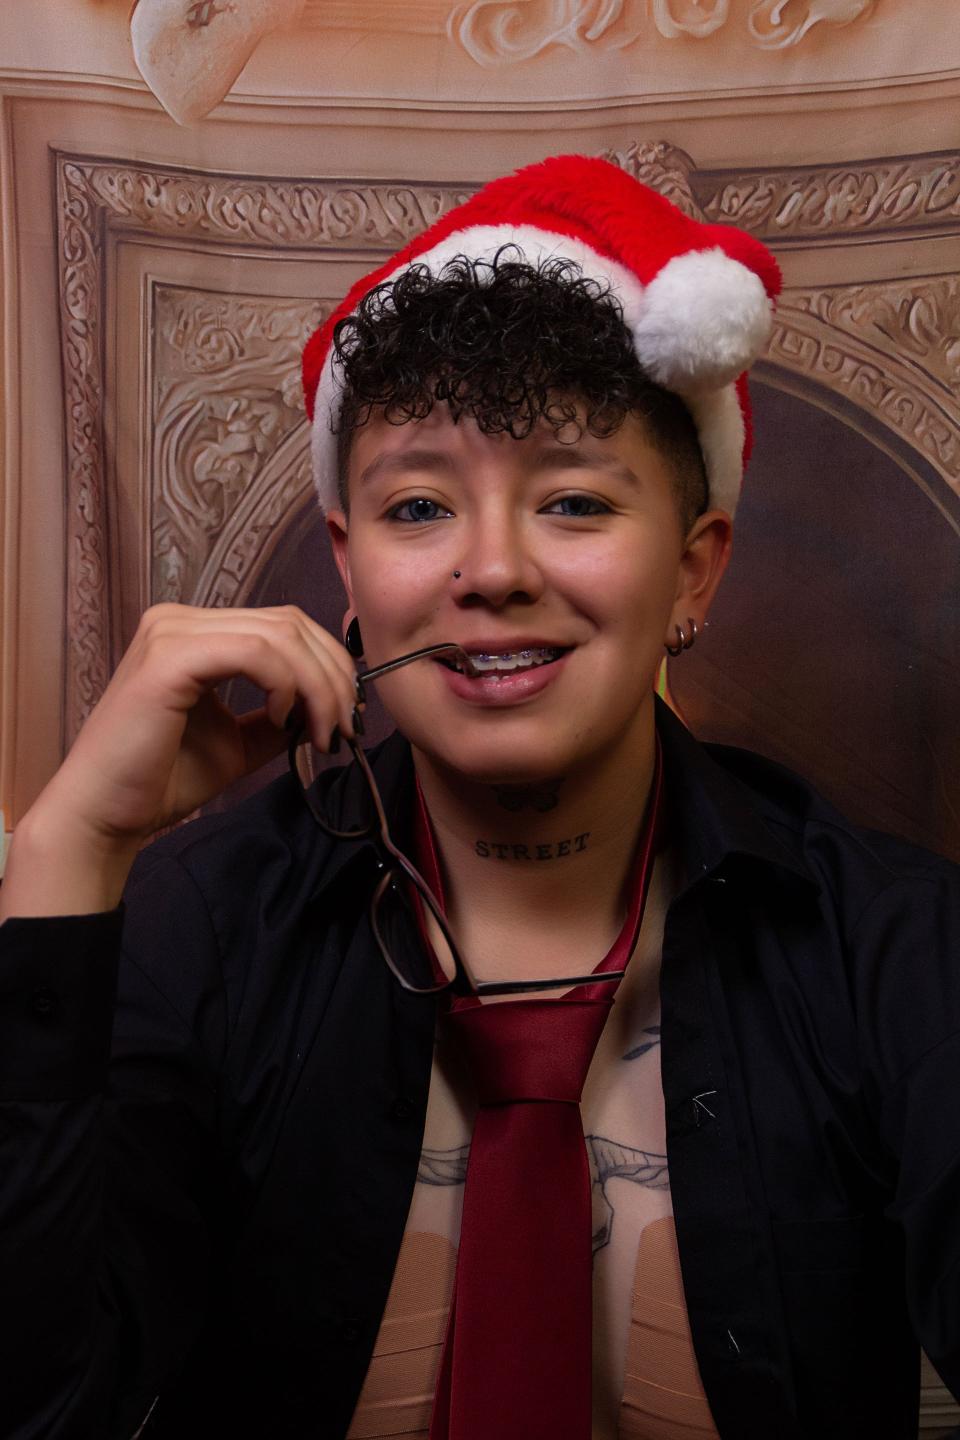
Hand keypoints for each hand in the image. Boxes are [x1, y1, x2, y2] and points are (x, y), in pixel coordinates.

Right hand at [1, 604, 357, 916]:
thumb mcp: (240, 742)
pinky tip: (283, 718)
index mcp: (195, 633)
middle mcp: (180, 620)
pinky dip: (285, 683)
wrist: (105, 814)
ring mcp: (171, 632)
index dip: (329, 665)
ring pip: (280, 635)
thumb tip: (331, 707)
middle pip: (290, 623)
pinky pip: (254, 652)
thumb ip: (281, 716)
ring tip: (323, 733)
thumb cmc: (162, 780)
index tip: (346, 717)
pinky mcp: (169, 657)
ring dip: (318, 686)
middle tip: (345, 728)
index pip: (285, 625)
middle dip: (333, 676)